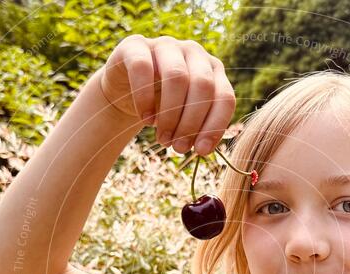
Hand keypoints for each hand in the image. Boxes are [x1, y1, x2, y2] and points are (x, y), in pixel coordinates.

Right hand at [98, 34, 236, 156]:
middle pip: (203, 86)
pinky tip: (145, 119)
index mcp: (213, 70)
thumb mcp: (185, 117)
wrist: (125, 91)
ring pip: (176, 76)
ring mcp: (165, 45)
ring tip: (162, 139)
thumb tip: (203, 148)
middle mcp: (194, 52)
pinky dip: (144, 98)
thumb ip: (198, 128)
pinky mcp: (135, 46)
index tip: (200, 151)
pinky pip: (142, 68)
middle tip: (178, 148)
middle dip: (191, 123)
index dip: (215, 126)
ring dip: (170, 115)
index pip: (224, 96)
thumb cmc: (162, 107)